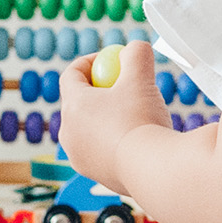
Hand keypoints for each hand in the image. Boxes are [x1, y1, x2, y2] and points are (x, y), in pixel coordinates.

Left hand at [52, 36, 165, 181]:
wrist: (153, 171)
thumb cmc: (142, 123)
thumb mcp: (141, 78)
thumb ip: (136, 55)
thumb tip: (134, 47)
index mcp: (73, 105)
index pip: (71, 75)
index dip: (89, 62)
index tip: (109, 60)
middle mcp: (68, 132)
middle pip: (79, 102)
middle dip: (99, 91)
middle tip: (123, 87)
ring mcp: (79, 156)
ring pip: (90, 128)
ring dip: (107, 118)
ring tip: (134, 116)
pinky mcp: (94, 174)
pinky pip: (101, 150)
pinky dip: (115, 141)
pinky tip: (137, 141)